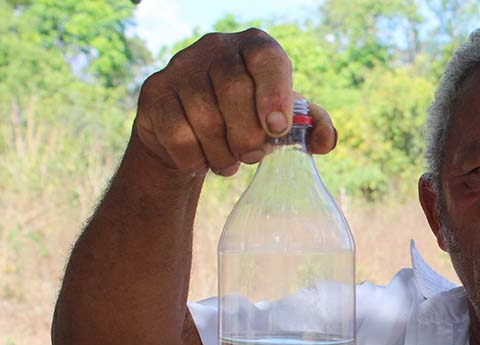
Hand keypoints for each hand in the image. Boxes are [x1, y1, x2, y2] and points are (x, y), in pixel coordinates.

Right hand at [132, 28, 337, 176]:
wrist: (192, 131)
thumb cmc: (248, 119)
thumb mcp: (283, 119)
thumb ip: (312, 126)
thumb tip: (325, 140)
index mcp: (255, 47)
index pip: (267, 59)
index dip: (274, 94)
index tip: (277, 128)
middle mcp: (216, 48)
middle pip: (234, 90)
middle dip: (248, 135)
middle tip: (252, 156)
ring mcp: (181, 67)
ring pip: (205, 118)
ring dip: (222, 153)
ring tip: (229, 162)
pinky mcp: (154, 93)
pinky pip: (178, 136)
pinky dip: (195, 159)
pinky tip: (201, 160)